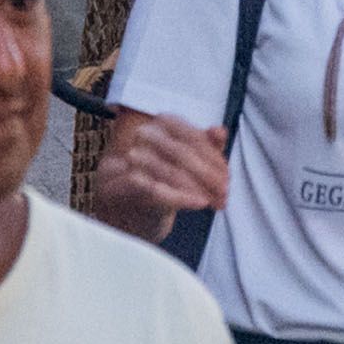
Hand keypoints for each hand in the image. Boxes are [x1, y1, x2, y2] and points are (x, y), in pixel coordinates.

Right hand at [88, 110, 231, 233]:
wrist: (123, 217)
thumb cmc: (158, 186)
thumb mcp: (184, 165)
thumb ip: (203, 147)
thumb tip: (220, 132)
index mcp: (157, 125)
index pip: (189, 136)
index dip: (213, 157)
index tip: (227, 177)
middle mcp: (138, 137)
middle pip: (180, 153)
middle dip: (208, 175)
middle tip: (225, 194)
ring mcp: (123, 162)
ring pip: (169, 171)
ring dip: (198, 189)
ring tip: (215, 203)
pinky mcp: (115, 189)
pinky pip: (153, 191)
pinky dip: (180, 197)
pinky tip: (200, 203)